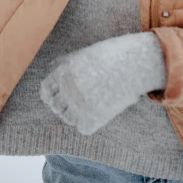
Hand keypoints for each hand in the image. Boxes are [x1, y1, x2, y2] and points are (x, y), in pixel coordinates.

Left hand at [39, 31, 166, 134]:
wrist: (136, 62)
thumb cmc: (113, 56)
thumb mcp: (84, 55)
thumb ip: (66, 65)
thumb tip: (50, 77)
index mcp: (63, 71)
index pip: (46, 91)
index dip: (51, 95)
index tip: (59, 97)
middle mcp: (67, 88)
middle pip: (57, 107)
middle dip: (66, 105)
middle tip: (82, 100)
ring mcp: (78, 104)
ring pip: (69, 118)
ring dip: (78, 114)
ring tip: (95, 102)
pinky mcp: (92, 118)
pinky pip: (83, 127)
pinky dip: (91, 123)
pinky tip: (101, 110)